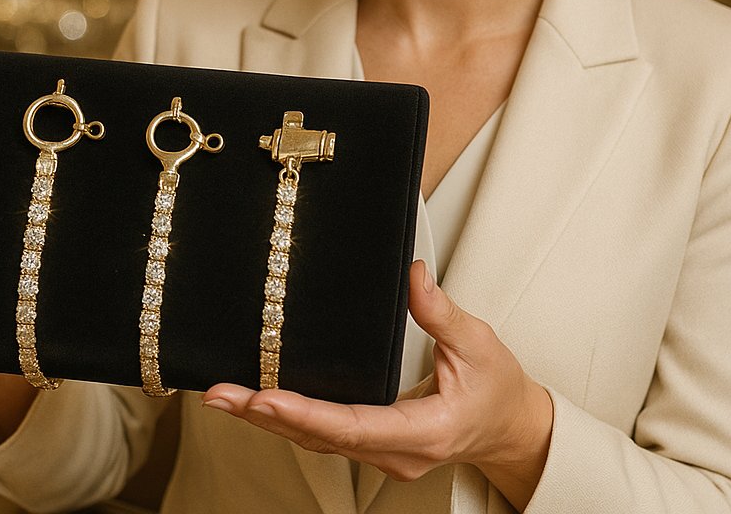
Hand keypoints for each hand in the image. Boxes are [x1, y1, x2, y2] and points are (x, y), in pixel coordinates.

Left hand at [202, 260, 552, 509]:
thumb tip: (412, 275)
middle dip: (266, 417)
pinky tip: (257, 404)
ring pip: (315, 442)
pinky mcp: (373, 445)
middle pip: (320, 438)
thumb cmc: (497, 388)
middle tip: (220, 394)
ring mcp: (382, 454)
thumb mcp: (479, 344)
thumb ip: (441, 312)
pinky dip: (287, 419)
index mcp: (424, 432)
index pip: (355, 426)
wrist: (509, 426)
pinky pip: (323, 436)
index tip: (265, 397)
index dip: (306, 413)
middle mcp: (396, 452)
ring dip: (267, 420)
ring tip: (223, 397)